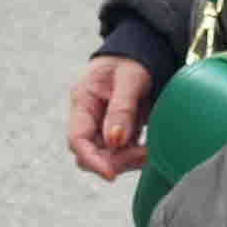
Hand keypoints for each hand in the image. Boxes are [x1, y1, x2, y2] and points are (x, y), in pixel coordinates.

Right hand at [66, 53, 154, 179]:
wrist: (141, 52)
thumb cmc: (133, 60)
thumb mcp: (130, 78)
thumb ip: (122, 108)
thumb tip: (114, 141)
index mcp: (83, 100)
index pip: (77, 139)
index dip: (92, 160)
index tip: (111, 174)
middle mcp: (88, 117)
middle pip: (91, 153)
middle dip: (116, 160)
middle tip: (143, 153)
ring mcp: (101, 126)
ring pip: (107, 157)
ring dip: (128, 159)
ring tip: (149, 150)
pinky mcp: (116, 132)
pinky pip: (121, 153)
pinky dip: (135, 155)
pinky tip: (148, 148)